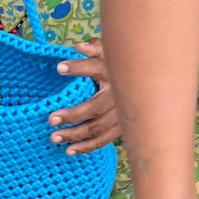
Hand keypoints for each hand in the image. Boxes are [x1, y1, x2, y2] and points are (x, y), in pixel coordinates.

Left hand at [50, 40, 117, 155]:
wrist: (148, 81)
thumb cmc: (120, 65)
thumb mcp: (110, 53)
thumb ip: (94, 48)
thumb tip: (79, 47)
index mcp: (114, 72)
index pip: (95, 67)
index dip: (78, 67)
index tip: (59, 68)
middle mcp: (120, 95)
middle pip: (94, 108)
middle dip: (72, 115)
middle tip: (50, 119)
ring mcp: (122, 114)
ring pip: (98, 129)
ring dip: (75, 136)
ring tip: (54, 138)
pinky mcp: (122, 127)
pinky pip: (104, 140)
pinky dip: (87, 147)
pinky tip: (70, 150)